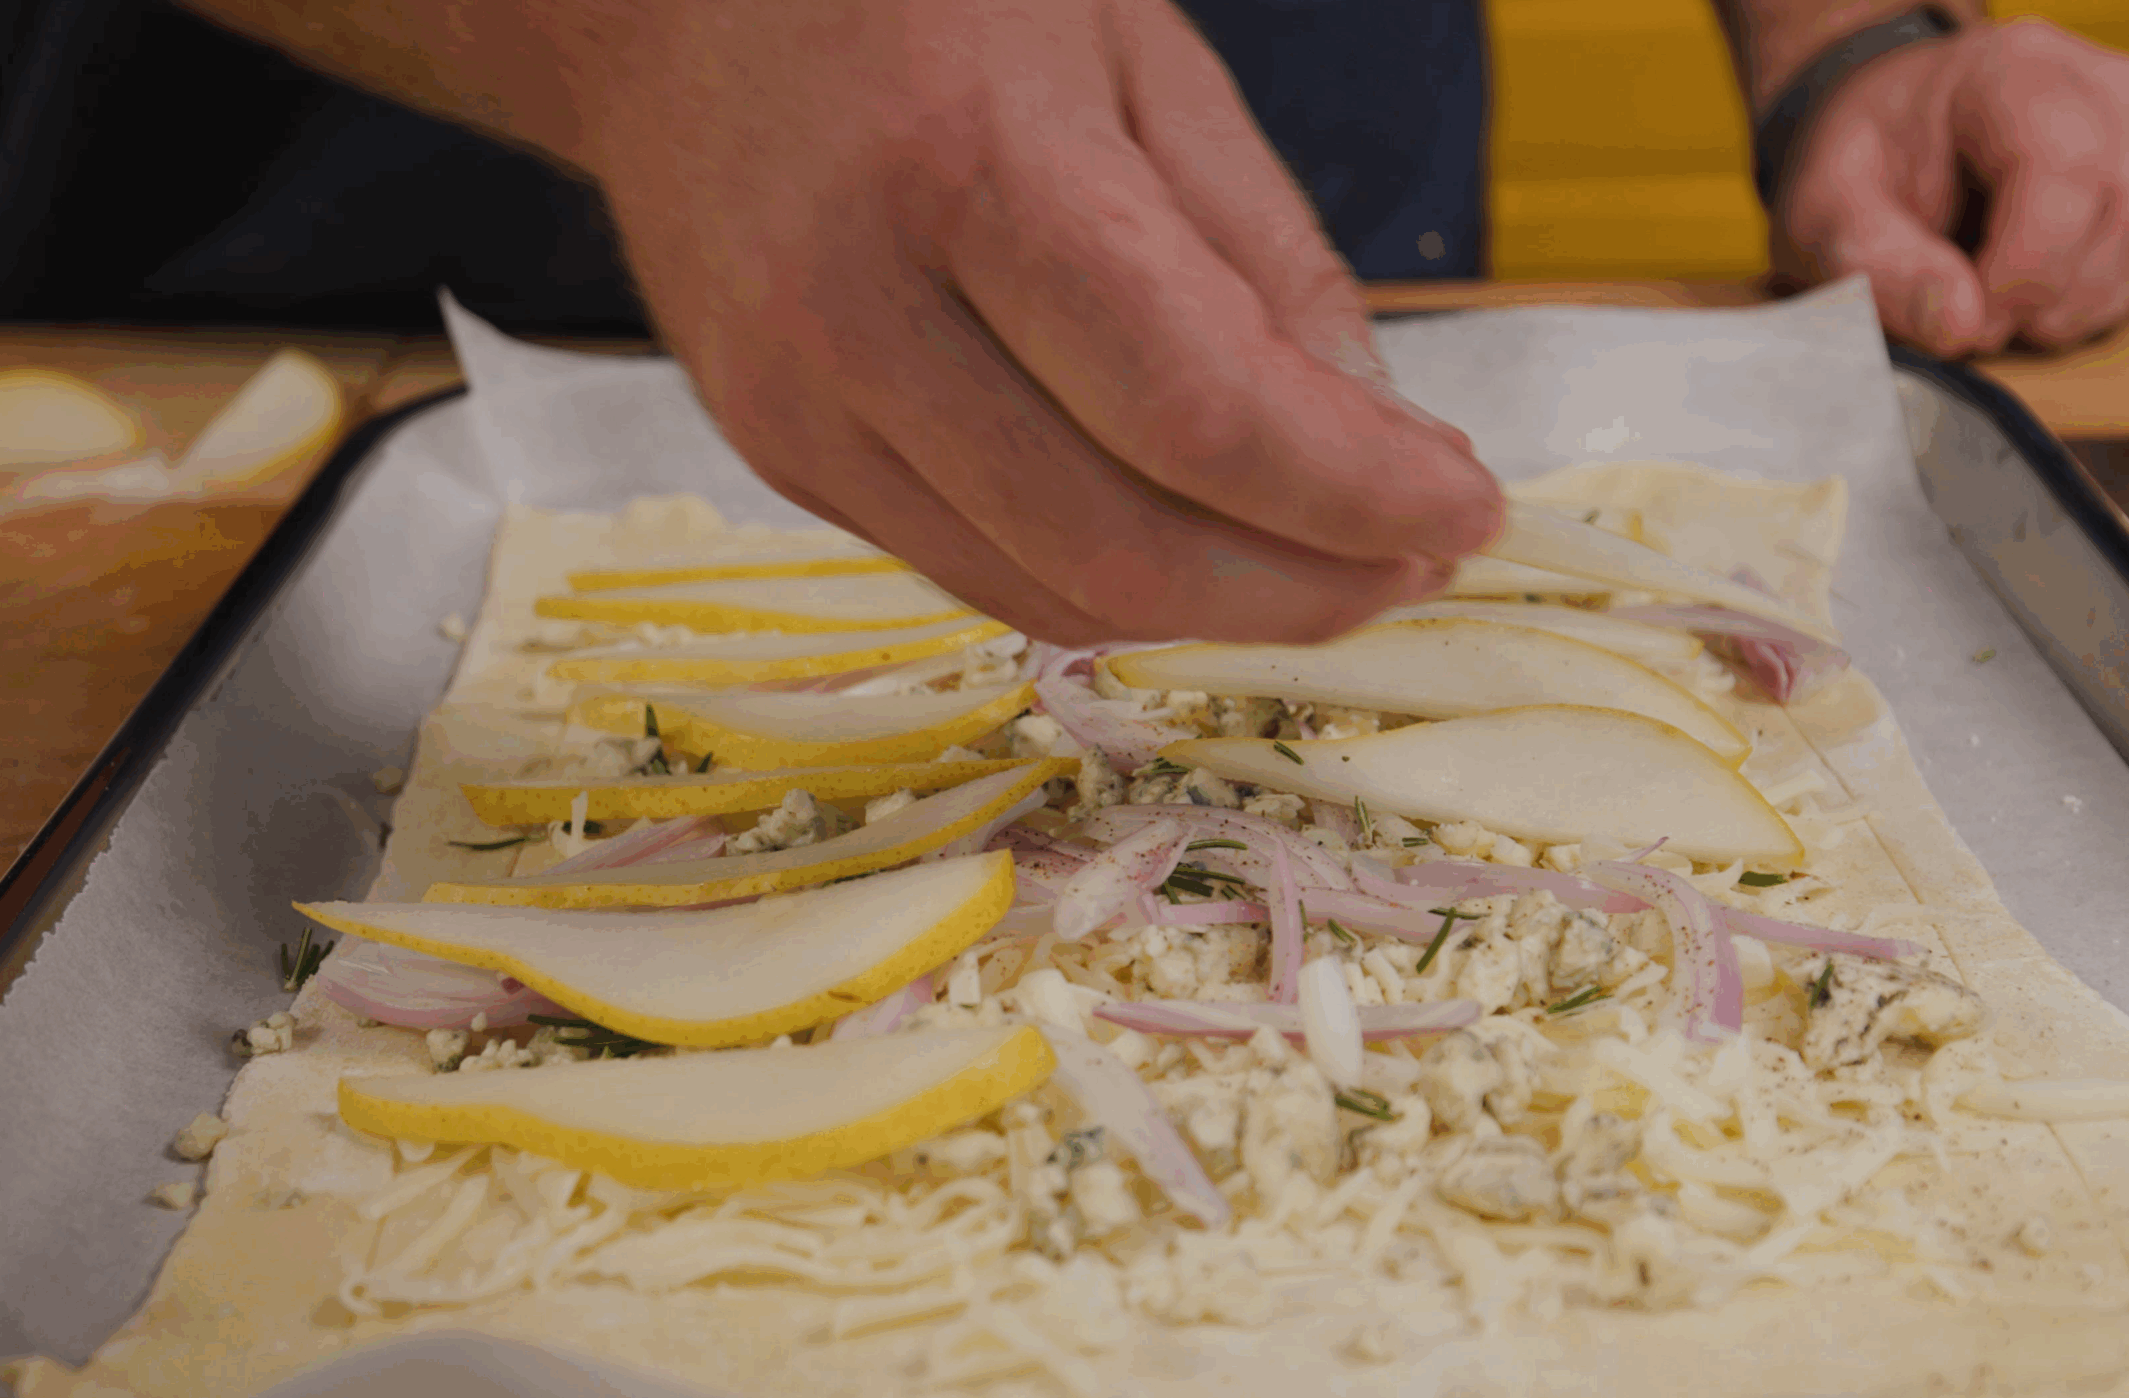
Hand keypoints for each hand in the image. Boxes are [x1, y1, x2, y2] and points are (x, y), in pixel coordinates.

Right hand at [567, 0, 1499, 643]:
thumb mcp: (1135, 51)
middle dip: (1304, 585)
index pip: (1198, 408)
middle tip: (1411, 557)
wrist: (665, 1)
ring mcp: (798, 401)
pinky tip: (1191, 539)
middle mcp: (861, 308)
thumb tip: (1374, 438)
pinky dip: (1106, 580)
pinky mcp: (777, 452)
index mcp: (974, 166)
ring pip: (1046, 589)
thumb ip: (1262, 251)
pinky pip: (973, 569)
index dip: (1351, 491)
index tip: (1464, 506)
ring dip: (1217, 605)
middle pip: (1121, 539)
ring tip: (1324, 560)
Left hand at [1768, 17, 2128, 356]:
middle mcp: (2103, 87)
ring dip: (2082, 306)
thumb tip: (1956, 326)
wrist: (1898, 128)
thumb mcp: (1828, 210)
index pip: (2066, 168)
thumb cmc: (1868, 160)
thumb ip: (1875, 264)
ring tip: (2007, 308)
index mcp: (2015, 69)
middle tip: (1980, 321)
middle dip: (2053, 296)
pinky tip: (2043, 299)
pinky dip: (2105, 303)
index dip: (2027, 269)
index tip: (1970, 321)